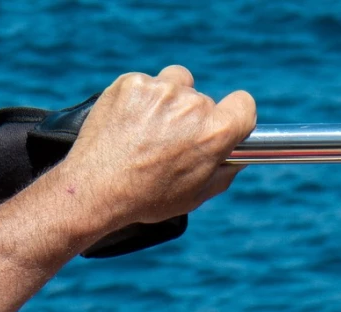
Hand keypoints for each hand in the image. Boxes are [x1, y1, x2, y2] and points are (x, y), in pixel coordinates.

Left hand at [57, 67, 255, 237]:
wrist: (96, 189)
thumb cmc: (146, 198)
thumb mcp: (194, 196)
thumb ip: (223, 173)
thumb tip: (237, 158)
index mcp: (213, 132)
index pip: (244, 104)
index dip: (235, 116)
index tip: (223, 125)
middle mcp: (191, 104)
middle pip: (203, 100)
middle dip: (191, 118)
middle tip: (168, 144)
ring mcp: (160, 89)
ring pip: (176, 85)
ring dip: (168, 103)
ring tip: (148, 132)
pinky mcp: (132, 82)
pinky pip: (146, 84)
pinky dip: (139, 101)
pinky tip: (128, 125)